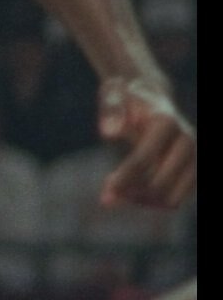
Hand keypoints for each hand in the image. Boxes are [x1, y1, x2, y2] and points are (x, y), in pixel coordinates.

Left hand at [96, 79, 195, 210]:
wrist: (151, 99)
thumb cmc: (127, 99)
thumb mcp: (113, 95)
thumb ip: (110, 110)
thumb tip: (108, 132)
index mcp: (166, 122)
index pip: (143, 160)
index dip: (123, 179)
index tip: (104, 194)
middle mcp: (187, 141)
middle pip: (158, 184)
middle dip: (131, 193)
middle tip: (108, 192)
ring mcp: (196, 158)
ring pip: (170, 198)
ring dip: (142, 201)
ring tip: (120, 191)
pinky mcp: (196, 173)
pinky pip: (174, 201)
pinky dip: (152, 204)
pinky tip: (133, 192)